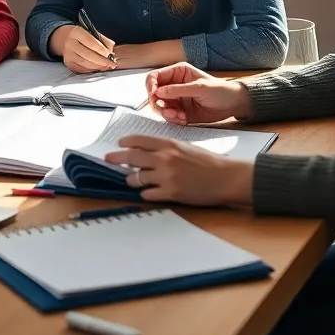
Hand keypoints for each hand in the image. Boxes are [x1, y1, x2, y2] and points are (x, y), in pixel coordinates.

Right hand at [50, 24, 115, 72]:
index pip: (91, 42)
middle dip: (102, 61)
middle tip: (111, 64)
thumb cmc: (81, 35)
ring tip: (106, 66)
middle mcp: (70, 43)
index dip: (102, 50)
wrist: (64, 38)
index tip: (110, 55)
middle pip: (88, 55)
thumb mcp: (91, 32)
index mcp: (77, 33)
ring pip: (84, 63)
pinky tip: (97, 68)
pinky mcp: (68, 63)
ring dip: (97, 67)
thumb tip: (112, 51)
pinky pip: (81, 69)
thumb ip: (103, 40)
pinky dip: (91, 70)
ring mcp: (68, 54)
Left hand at [104, 136, 253, 205]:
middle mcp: (165, 158)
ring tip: (131, 180)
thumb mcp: (186, 147)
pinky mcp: (171, 193)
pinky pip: (147, 194)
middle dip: (116, 158)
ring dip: (131, 180)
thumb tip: (147, 152)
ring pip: (136, 178)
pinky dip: (145, 193)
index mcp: (169, 144)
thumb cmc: (209, 162)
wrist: (226, 177)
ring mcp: (166, 176)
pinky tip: (148, 192)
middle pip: (131, 158)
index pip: (139, 140)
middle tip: (108, 160)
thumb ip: (167, 149)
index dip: (126, 142)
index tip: (119, 144)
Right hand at [146, 62, 251, 124]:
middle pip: (153, 94)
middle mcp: (173, 85)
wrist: (233, 104)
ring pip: (160, 107)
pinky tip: (184, 119)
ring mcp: (176, 99)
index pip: (154, 77)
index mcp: (177, 72)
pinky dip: (173, 119)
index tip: (154, 98)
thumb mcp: (199, 88)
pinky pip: (168, 116)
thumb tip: (157, 92)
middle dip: (159, 105)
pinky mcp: (179, 111)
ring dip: (167, 114)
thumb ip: (178, 90)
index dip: (150, 87)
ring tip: (181, 117)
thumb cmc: (219, 90)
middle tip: (169, 112)